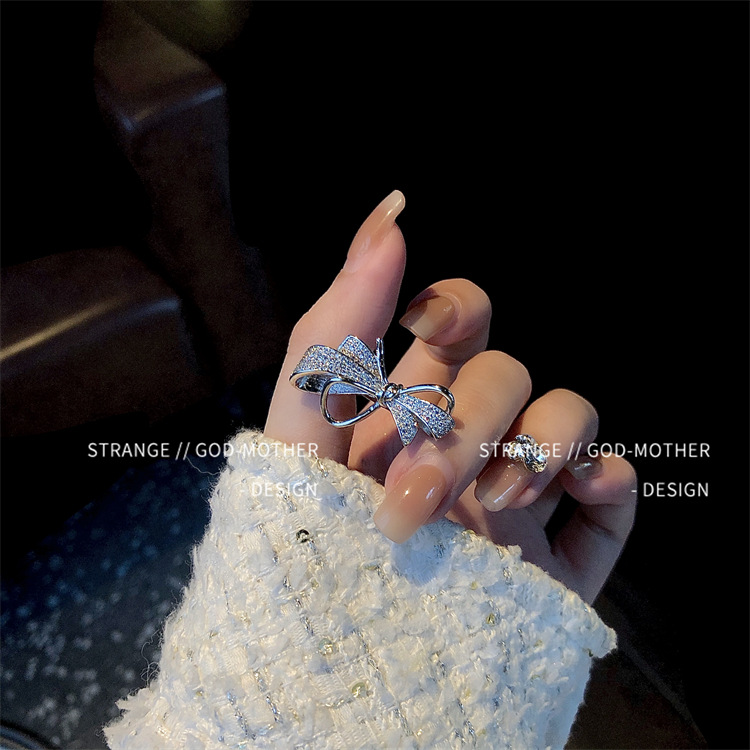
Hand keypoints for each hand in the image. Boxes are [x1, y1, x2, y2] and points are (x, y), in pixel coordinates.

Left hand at [265, 191, 635, 602]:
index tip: (431, 329)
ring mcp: (513, 495)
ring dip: (540, 441)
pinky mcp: (555, 554)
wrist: (324, 685)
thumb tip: (388, 215)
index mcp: (403, 406)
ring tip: (489, 508)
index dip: (453, 306)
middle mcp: (462, 439)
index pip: (452, 317)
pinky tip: (576, 492)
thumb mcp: (300, 430)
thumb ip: (336, 327)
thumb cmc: (297, 550)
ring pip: (568, 413)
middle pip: (504, 371)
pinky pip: (613, 495)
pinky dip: (608, 482)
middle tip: (414, 494)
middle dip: (467, 417)